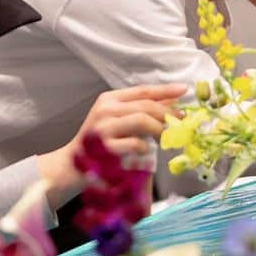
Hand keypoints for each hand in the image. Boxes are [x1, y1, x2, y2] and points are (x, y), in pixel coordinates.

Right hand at [36, 83, 186, 207]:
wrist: (71, 165)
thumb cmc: (99, 143)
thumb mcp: (117, 121)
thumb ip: (141, 112)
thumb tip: (171, 104)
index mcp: (109, 100)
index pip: (142, 91)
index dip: (165, 90)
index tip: (183, 90)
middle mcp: (105, 110)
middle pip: (146, 106)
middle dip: (168, 113)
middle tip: (180, 121)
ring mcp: (104, 128)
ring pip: (143, 120)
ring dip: (159, 129)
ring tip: (164, 137)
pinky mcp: (106, 147)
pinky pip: (136, 144)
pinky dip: (146, 148)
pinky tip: (144, 152)